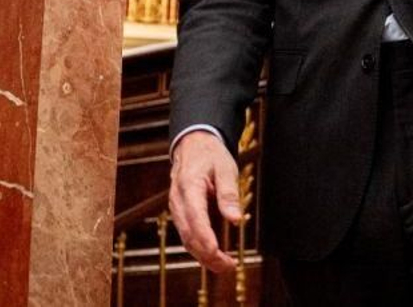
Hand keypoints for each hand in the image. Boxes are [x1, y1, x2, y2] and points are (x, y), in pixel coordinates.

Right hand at [168, 131, 242, 272]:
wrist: (192, 145)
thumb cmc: (210, 155)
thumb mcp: (225, 168)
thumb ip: (229, 194)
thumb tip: (235, 219)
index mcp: (189, 186)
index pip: (195, 217)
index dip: (205, 238)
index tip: (217, 253)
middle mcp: (178, 200)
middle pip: (189, 234)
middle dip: (207, 254)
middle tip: (229, 266)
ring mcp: (176, 208)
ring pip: (186, 239)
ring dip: (204, 256)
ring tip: (226, 266)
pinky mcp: (180, 214)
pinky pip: (187, 235)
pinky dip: (199, 248)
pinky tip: (215, 256)